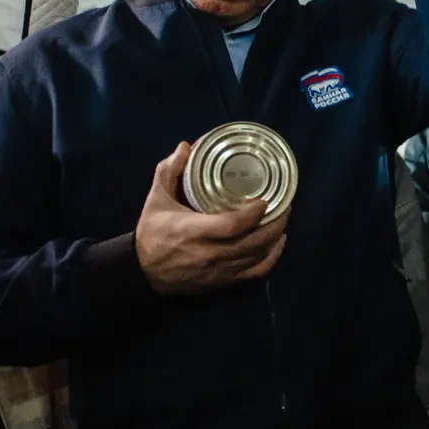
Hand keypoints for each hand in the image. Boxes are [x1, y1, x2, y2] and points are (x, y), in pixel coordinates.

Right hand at [134, 143, 287, 295]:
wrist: (143, 273)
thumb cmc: (152, 233)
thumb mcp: (156, 200)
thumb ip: (168, 171)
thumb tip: (186, 146)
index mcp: (193, 231)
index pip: (232, 225)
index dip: (253, 213)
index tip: (265, 200)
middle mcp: (209, 254)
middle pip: (253, 242)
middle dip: (274, 223)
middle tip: (284, 206)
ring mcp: (219, 270)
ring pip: (258, 257)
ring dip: (275, 239)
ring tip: (282, 220)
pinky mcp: (223, 281)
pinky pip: (255, 272)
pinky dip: (271, 258)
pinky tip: (277, 244)